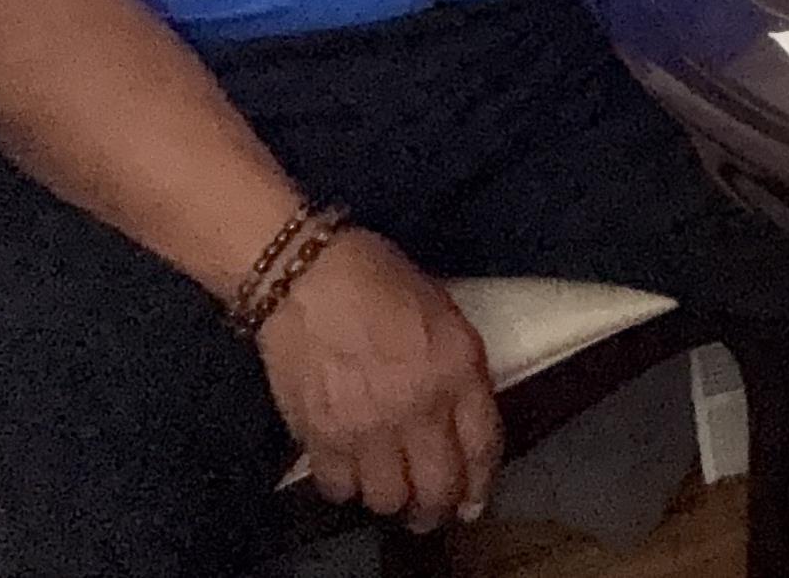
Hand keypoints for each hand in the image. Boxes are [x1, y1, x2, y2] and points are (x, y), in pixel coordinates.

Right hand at [257, 227, 499, 530]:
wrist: (306, 276)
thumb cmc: (381, 282)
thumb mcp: (446, 316)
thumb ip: (459, 373)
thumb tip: (461, 424)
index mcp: (457, 368)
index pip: (482, 446)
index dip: (481, 483)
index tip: (474, 500)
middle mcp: (416, 406)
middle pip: (436, 488)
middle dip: (438, 508)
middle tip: (432, 512)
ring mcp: (365, 426)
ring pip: (386, 499)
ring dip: (391, 499)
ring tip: (389, 487)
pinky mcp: (318, 436)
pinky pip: (338, 488)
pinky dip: (346, 487)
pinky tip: (350, 471)